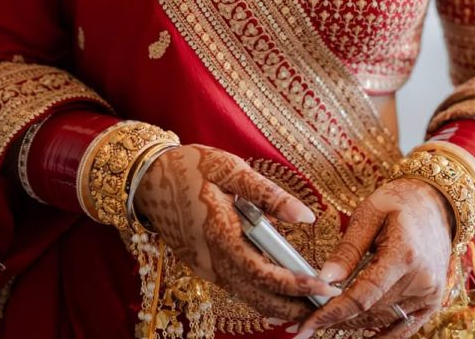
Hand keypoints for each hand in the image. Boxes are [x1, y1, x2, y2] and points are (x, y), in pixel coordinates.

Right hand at [134, 144, 340, 319]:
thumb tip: (306, 216)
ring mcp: (205, 267)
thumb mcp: (230, 168)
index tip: (324, 287)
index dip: (296, 284)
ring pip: (247, 297)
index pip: (265, 273)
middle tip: (326, 306)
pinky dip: (260, 296)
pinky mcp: (202, 266)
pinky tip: (279, 292)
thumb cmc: (191, 167)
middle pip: (259, 296)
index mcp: (221, 234)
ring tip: (311, 304)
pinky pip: (236, 288)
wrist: (147, 179)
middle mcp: (212, 260)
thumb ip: (269, 194)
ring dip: (279, 306)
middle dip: (294, 306)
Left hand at [292, 177, 452, 338]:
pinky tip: (360, 336)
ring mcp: (430, 294)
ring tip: (327, 322)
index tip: (308, 323)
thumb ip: (348, 249)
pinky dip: (381, 335)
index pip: (363, 295)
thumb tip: (325, 278)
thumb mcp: (368, 214)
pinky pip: (404, 328)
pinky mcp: (432, 301)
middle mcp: (421, 279)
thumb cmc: (397, 202)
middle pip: (370, 311)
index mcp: (404, 254)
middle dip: (337, 318)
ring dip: (354, 325)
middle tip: (308, 322)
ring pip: (383, 320)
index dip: (333, 312)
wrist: (435, 204)